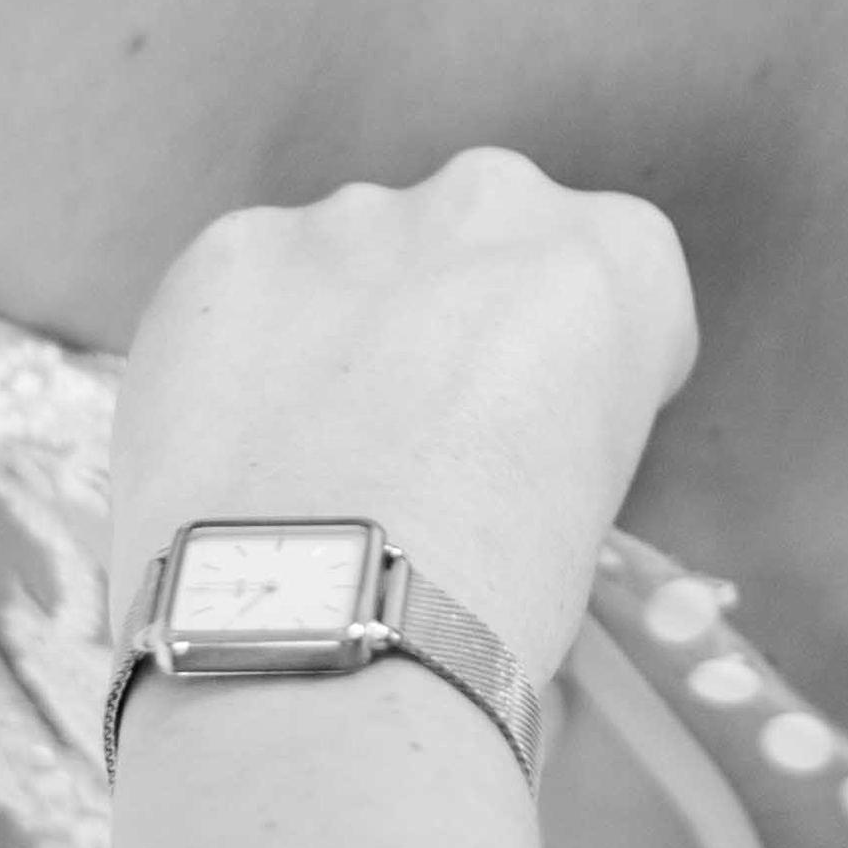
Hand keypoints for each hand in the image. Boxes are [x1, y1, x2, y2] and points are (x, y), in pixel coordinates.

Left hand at [110, 152, 699, 703]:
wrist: (326, 647)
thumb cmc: (490, 607)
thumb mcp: (588, 493)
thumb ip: (547, 402)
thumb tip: (471, 421)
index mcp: (615, 259)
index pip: (610, 272)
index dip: (567, 358)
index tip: (533, 427)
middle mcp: (493, 200)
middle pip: (478, 238)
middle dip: (451, 315)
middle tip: (415, 440)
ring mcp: (351, 217)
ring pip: (353, 258)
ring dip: (341, 329)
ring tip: (310, 463)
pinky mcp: (232, 248)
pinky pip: (247, 287)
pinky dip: (241, 350)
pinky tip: (238, 447)